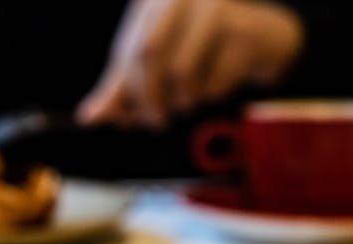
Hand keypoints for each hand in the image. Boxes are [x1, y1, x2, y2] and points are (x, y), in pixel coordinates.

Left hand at [76, 0, 303, 127]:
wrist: (263, 37)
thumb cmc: (200, 47)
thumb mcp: (154, 64)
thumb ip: (120, 89)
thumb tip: (88, 118)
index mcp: (155, 3)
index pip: (131, 50)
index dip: (126, 92)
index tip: (127, 120)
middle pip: (151, 54)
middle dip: (149, 98)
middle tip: (155, 122)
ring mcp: (218, 10)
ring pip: (183, 73)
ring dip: (182, 101)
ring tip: (188, 100)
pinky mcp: (245, 32)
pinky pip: (216, 82)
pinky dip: (210, 95)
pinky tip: (215, 86)